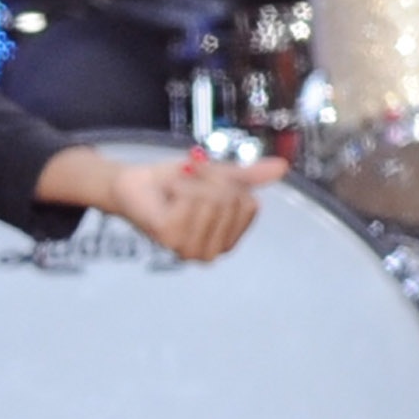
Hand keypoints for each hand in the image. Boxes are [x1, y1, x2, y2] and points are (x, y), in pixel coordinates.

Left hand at [97, 148, 284, 260]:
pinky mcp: (170, 239)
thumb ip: (250, 176)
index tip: (208, 181)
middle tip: (188, 180)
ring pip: (212, 202)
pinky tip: (169, 194)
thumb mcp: (219, 175)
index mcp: (230, 238)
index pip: (249, 206)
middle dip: (209, 182)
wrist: (135, 183)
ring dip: (193, 185)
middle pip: (230, 202)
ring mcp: (191, 248)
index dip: (230, 184)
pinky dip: (180, 188)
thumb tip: (283, 168)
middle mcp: (213, 250)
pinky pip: (189, 203)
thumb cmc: (174, 183)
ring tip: (178, 187)